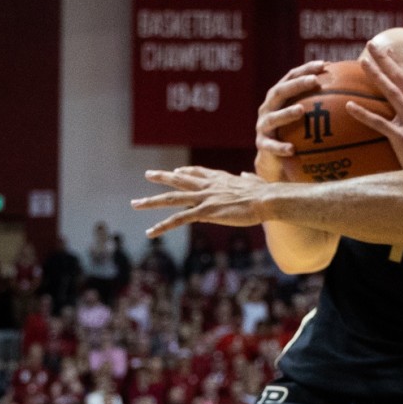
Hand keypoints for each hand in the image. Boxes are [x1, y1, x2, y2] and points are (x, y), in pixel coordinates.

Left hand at [132, 166, 269, 237]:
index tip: (177, 172)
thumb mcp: (254, 182)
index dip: (187, 172)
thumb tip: (246, 175)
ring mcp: (204, 198)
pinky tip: (150, 231)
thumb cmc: (265, 193)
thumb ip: (248, 178)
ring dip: (151, 201)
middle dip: (163, 177)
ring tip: (136, 203)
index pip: (199, 173)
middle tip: (148, 174)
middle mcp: (208, 186)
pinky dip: (162, 226)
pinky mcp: (205, 212)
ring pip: (172, 198)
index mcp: (221, 179)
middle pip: (180, 180)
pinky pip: (178, 219)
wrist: (266, 199)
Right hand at [255, 62, 324, 181]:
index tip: (324, 65)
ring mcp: (263, 126)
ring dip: (286, 113)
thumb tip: (354, 88)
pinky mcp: (262, 144)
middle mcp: (268, 108)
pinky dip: (280, 147)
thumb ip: (322, 102)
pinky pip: (271, 146)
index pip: (291, 77)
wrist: (275, 159)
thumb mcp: (306, 114)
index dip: (306, 69)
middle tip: (314, 81)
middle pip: (280, 92)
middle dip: (296, 85)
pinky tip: (292, 149)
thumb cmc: (296, 132)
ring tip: (301, 110)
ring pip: (273, 118)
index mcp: (279, 96)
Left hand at [354, 43, 402, 171]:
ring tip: (362, 62)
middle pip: (402, 79)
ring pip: (391, 93)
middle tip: (371, 45)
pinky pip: (379, 123)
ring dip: (376, 75)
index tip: (388, 50)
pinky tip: (349, 106)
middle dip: (386, 60)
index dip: (399, 63)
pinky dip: (363, 113)